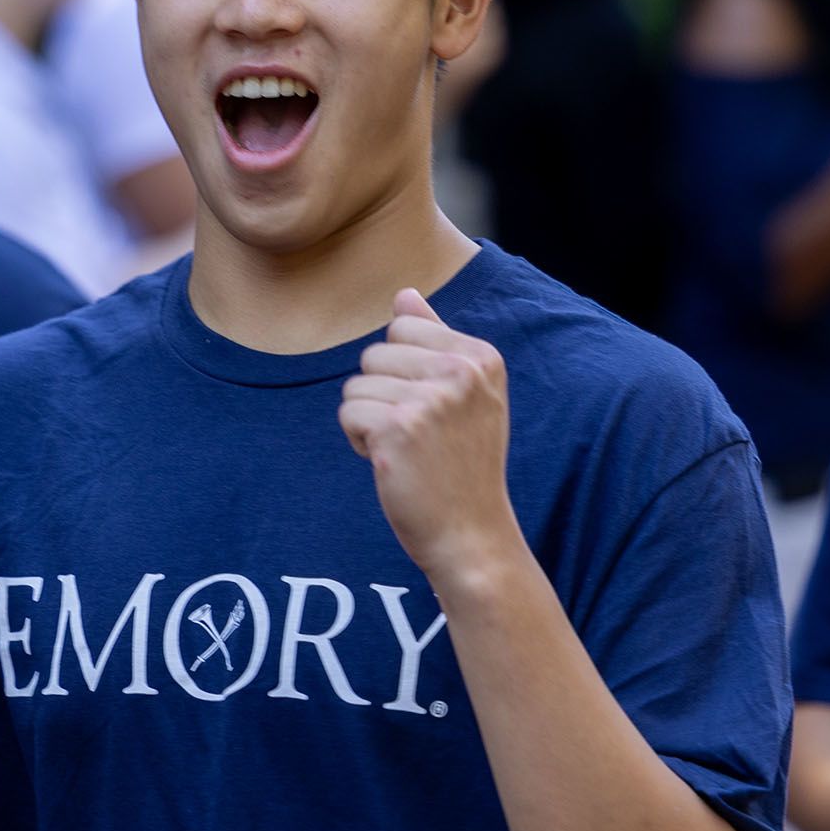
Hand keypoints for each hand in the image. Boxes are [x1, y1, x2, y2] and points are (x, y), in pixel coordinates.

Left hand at [338, 289, 518, 578]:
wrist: (471, 535)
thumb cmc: (462, 466)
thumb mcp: (466, 397)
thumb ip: (436, 341)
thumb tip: (405, 295)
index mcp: (480, 357)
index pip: (403, 328)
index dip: (403, 371)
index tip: (433, 410)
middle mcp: (460, 372)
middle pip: (375, 353)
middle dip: (382, 395)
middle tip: (417, 437)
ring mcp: (430, 400)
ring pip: (357, 384)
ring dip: (369, 420)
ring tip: (406, 451)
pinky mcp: (397, 429)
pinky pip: (349, 412)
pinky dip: (360, 440)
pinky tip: (390, 464)